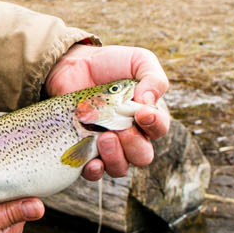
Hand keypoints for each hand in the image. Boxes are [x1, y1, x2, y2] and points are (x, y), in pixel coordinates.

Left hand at [45, 43, 170, 178]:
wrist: (73, 63)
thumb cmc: (110, 63)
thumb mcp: (139, 60)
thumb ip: (153, 77)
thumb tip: (149, 102)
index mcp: (147, 116)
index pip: (160, 129)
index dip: (155, 125)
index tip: (142, 113)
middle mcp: (130, 135)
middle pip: (142, 156)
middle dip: (134, 145)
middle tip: (120, 129)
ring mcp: (107, 145)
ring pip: (120, 168)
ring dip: (116, 157)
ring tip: (104, 137)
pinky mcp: (84, 149)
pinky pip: (94, 172)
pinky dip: (95, 171)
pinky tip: (92, 161)